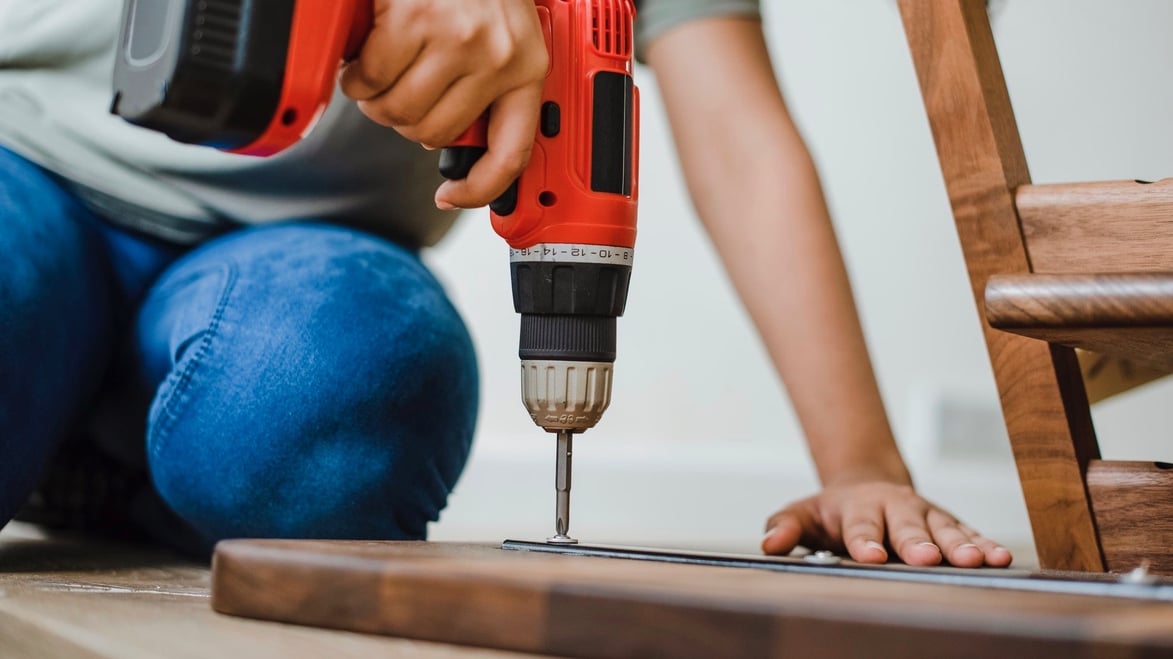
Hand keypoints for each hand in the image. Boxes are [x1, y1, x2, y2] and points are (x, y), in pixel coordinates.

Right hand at [339, 0, 547, 208]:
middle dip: (403, 121)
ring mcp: (457, 38)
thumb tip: (450, 141)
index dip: (480, 187)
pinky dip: (357, 73)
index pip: (512, 151)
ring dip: (375, 99)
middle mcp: (499, 55)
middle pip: (434, 134)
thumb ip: (485, 84)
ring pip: (398, 111)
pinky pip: (372, 78)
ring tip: (378, 70)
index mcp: (527, 66)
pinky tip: (365, 53)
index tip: (454, 197)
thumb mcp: (498, 32)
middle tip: (395, 93)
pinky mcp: (415, 21)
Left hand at [761, 480, 1012, 567]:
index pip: (860, 526)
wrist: (865, 486)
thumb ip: (785, 527)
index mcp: (858, 508)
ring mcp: (925, 516)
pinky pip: (969, 534)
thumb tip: (768, 544)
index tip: (871, 556)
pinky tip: (1001, 558)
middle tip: (928, 558)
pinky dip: (985, 545)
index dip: (865, 540)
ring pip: (945, 530)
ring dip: (961, 545)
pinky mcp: (948, 525)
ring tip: (978, 561)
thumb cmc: (831, 511)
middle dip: (918, 543)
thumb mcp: (801, 514)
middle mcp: (896, 509)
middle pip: (908, 527)